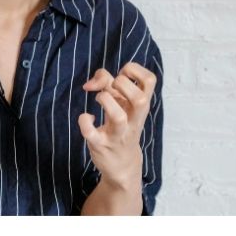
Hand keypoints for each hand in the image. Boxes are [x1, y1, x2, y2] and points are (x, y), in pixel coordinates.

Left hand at [78, 62, 156, 187]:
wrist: (123, 165)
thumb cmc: (122, 127)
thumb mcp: (121, 104)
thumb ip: (107, 83)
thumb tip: (92, 81)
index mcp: (140, 106)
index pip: (150, 80)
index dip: (134, 70)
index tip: (122, 74)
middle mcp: (133, 119)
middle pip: (140, 99)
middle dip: (121, 84)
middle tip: (111, 89)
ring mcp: (118, 134)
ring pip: (118, 116)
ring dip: (104, 100)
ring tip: (99, 100)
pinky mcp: (100, 145)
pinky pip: (90, 133)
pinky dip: (84, 120)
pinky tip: (87, 118)